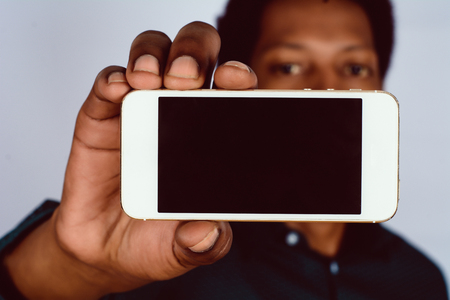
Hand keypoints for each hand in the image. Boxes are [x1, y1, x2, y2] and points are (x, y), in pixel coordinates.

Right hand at [5, 21, 256, 298]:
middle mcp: (179, 113)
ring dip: (154, 55)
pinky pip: (107, 83)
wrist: (106, 250)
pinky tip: (118, 87)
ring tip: (152, 78)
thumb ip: (204, 243)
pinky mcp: (102, 117)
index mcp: (211, 136)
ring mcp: (140, 110)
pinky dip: (112, 78)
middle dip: (194, 52)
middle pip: (194, 57)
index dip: (237, 77)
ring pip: (152, 55)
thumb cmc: (155, 239)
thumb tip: (208, 232)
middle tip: (187, 77)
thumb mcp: (186, 248)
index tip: (237, 80)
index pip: (232, 92)